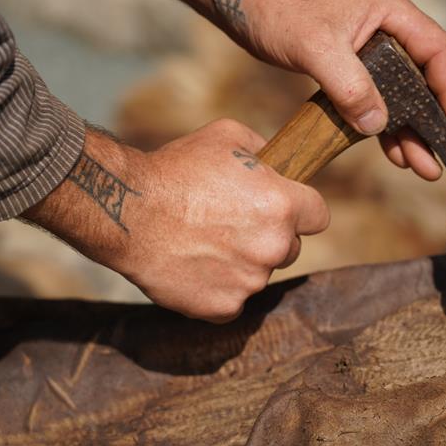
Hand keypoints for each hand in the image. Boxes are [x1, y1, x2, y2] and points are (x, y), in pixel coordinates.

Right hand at [23, 121, 328, 322]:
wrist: (126, 211)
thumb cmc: (174, 169)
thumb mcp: (226, 137)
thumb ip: (264, 150)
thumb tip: (279, 162)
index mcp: (282, 205)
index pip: (319, 216)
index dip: (301, 210)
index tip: (284, 209)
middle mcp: (274, 247)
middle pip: (291, 248)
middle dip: (269, 238)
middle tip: (232, 224)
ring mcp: (249, 282)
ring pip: (260, 274)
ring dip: (242, 263)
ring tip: (204, 242)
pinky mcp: (223, 308)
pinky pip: (232, 299)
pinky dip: (217, 288)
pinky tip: (193, 265)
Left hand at [228, 0, 445, 180]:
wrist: (245, 5)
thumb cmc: (279, 11)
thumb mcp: (316, 48)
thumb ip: (350, 86)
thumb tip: (379, 124)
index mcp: (389, 11)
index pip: (436, 52)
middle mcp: (386, 29)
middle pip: (428, 78)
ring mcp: (369, 50)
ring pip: (402, 96)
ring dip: (414, 132)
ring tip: (429, 168)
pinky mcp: (349, 69)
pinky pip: (376, 101)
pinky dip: (385, 129)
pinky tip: (396, 154)